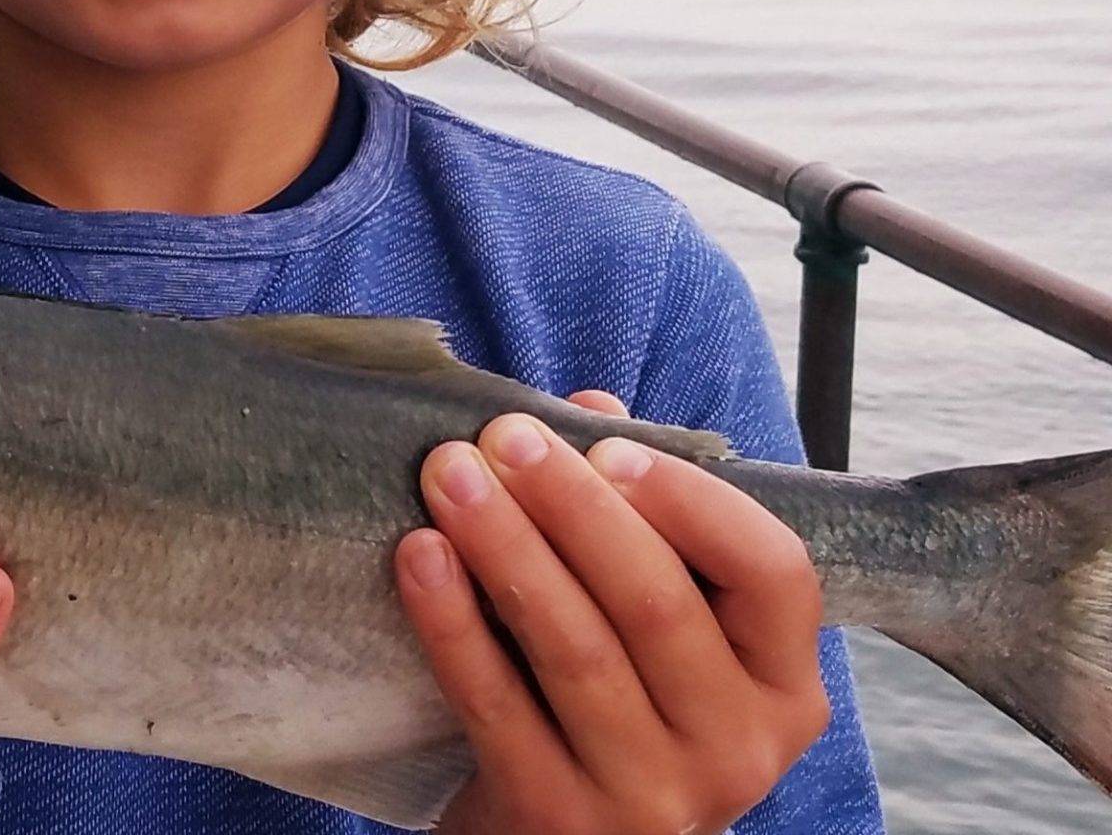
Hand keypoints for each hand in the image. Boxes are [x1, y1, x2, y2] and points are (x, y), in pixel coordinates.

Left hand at [395, 392, 830, 834]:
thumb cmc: (616, 703)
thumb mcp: (652, 627)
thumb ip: (638, 514)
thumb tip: (591, 408)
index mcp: (781, 688)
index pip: (775, 573)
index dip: (690, 500)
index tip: (606, 449)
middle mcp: (737, 749)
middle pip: (656, 602)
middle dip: (571, 504)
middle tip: (502, 436)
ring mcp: (652, 798)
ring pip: (575, 647)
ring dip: (505, 545)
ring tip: (447, 473)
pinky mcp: (559, 822)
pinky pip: (497, 704)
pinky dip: (452, 622)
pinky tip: (419, 556)